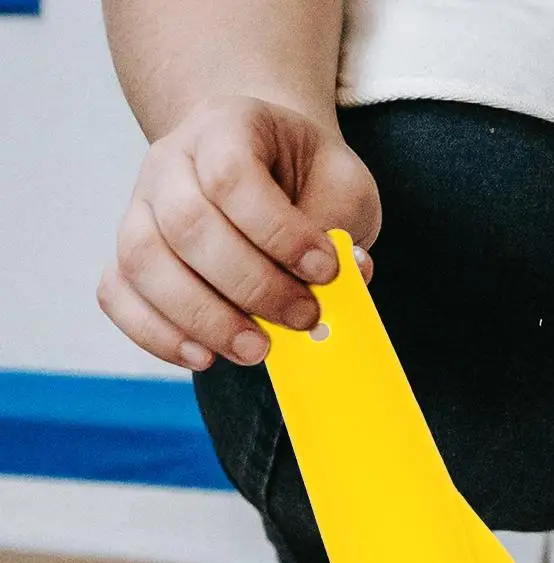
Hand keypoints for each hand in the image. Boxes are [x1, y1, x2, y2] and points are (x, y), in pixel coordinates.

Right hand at [99, 95, 379, 371]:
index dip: (280, 233)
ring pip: (143, 262)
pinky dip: (156, 333)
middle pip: (186, 225)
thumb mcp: (342, 185)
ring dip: (204, 318)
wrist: (267, 168)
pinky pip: (117, 293)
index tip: (326, 271)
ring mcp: (140, 207)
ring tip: (258, 350)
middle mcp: (170, 162)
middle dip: (252, 286)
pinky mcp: (129, 254)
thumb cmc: (307, 180)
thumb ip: (344, 226)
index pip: (233, 176)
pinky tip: (204, 357)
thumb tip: (349, 275)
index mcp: (226, 128)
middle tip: (302, 319)